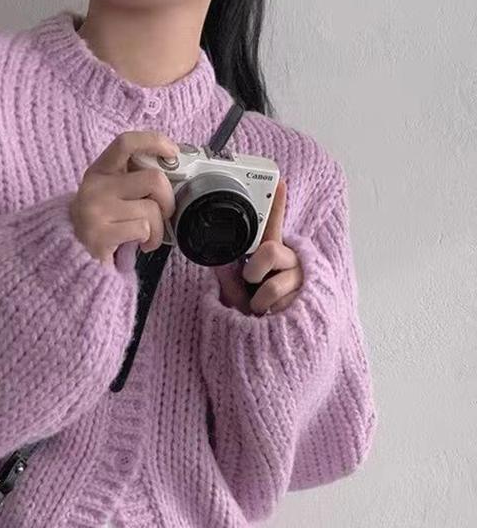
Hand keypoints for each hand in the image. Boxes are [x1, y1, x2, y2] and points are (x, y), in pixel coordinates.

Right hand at [69, 131, 177, 267]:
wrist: (73, 256)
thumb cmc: (103, 222)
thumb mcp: (111, 193)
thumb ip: (134, 179)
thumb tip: (173, 171)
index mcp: (100, 170)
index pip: (126, 143)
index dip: (154, 141)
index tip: (173, 152)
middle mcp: (95, 186)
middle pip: (153, 179)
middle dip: (169, 199)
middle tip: (164, 213)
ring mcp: (95, 210)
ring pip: (151, 209)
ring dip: (159, 228)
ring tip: (149, 236)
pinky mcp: (99, 235)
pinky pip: (143, 229)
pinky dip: (151, 240)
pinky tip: (142, 245)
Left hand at [214, 178, 303, 315]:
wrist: (277, 345)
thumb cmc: (258, 318)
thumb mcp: (238, 297)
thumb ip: (228, 278)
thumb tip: (216, 262)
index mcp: (274, 257)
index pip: (275, 227)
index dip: (278, 204)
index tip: (279, 182)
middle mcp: (291, 263)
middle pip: (271, 251)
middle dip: (255, 270)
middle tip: (253, 284)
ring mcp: (302, 278)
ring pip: (273, 284)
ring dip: (261, 300)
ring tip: (263, 308)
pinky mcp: (311, 296)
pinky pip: (283, 301)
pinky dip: (272, 312)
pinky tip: (276, 316)